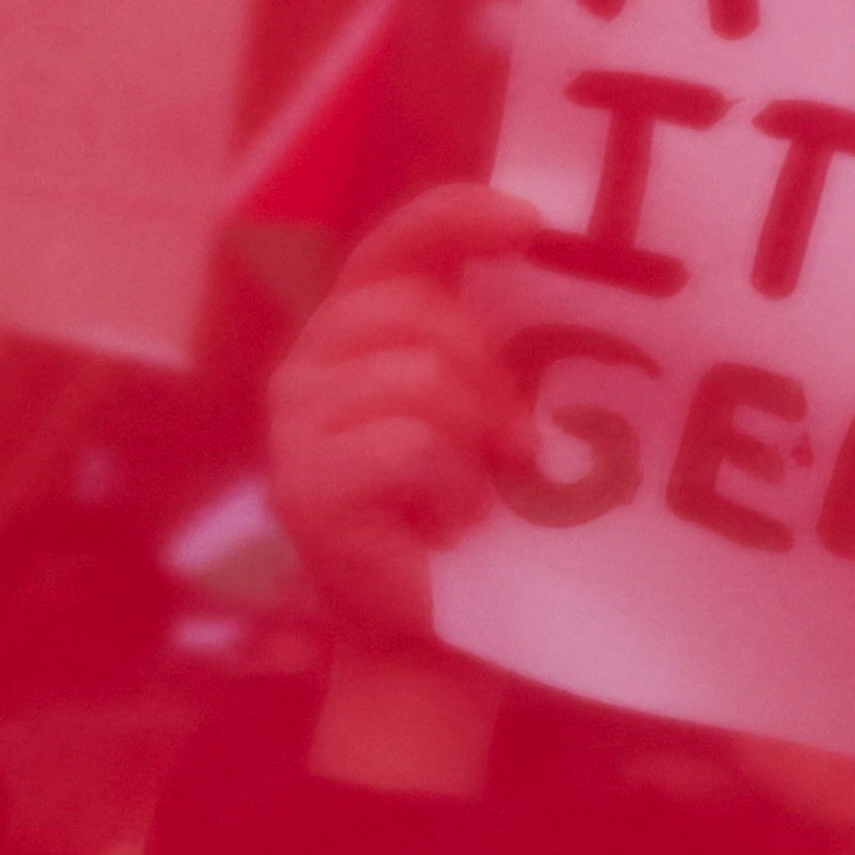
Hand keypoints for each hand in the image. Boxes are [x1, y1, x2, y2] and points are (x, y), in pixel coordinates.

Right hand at [260, 175, 550, 637]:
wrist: (436, 636)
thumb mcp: (488, 414)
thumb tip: (560, 275)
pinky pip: (408, 446)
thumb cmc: (471, 516)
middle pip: (418, 314)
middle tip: (513, 446)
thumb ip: (497, 347)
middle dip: (488, 375)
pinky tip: (452, 525)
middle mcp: (308, 367)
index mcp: (355, 334)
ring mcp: (294, 429)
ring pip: (418, 379)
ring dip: (472, 443)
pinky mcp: (303, 490)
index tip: (529, 226)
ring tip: (475, 496)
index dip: (457, 218)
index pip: (396, 245)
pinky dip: (452, 487)